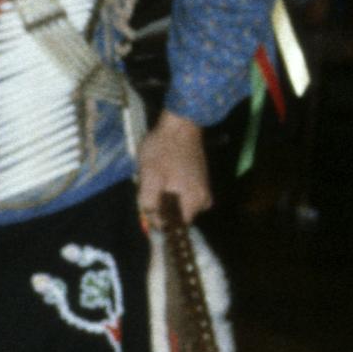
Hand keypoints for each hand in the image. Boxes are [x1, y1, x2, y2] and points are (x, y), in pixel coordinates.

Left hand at [136, 110, 212, 226]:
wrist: (180, 124)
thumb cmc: (163, 150)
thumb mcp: (149, 177)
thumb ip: (150, 204)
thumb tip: (153, 223)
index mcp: (193, 202)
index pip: (174, 226)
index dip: (158, 219)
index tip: (148, 203)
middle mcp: (204, 201)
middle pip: (177, 216)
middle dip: (162, 206)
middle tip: (151, 185)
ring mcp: (205, 190)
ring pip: (179, 204)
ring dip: (166, 196)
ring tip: (158, 177)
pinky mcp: (202, 181)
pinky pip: (184, 194)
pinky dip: (173, 188)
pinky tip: (166, 173)